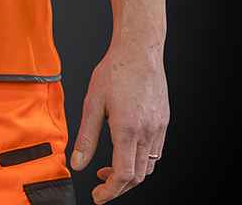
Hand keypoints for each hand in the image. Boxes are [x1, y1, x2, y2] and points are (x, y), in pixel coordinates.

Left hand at [70, 40, 168, 202]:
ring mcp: (159, 128)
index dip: (110, 190)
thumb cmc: (115, 71)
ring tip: (110, 168)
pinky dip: (142, 160)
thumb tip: (77, 164)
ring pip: (148, 166)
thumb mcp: (92, 102)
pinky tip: (126, 150)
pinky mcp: (164, 121)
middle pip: (138, 176)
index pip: (123, 174)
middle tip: (101, 184)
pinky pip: (156, 152)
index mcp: (127, 129)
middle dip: (119, 187)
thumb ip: (86, 137)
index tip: (98, 196)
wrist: (140, 50)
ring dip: (130, 175)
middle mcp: (147, 132)